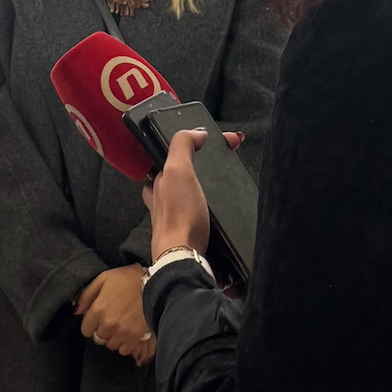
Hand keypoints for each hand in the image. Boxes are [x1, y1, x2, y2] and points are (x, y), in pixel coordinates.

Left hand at [73, 266, 154, 364]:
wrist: (156, 285)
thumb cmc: (128, 279)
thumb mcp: (104, 278)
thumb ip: (87, 294)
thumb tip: (76, 311)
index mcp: (98, 310)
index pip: (86, 330)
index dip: (91, 324)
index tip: (98, 318)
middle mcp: (108, 325)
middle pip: (98, 338)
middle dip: (102, 330)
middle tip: (112, 319)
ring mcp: (122, 333)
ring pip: (111, 345)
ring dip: (114, 337)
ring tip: (121, 325)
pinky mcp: (135, 339)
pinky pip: (124, 349)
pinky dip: (125, 343)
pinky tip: (129, 332)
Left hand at [142, 126, 219, 262]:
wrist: (184, 257)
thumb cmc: (180, 214)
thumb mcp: (177, 171)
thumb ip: (182, 146)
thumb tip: (197, 133)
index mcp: (158, 180)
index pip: (179, 151)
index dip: (202, 141)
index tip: (229, 141)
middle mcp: (162, 197)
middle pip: (187, 170)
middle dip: (209, 161)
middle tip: (233, 158)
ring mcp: (175, 215)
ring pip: (193, 190)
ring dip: (211, 182)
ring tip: (231, 179)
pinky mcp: (189, 230)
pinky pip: (201, 209)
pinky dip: (213, 202)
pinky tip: (224, 205)